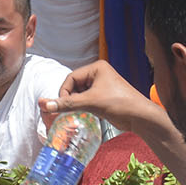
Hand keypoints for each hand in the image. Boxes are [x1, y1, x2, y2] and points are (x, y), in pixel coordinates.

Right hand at [45, 62, 170, 147]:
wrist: (140, 117)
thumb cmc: (120, 103)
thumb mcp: (91, 102)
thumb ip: (67, 104)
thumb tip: (45, 104)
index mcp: (97, 67)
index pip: (71, 78)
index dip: (64, 92)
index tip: (62, 106)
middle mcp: (99, 74)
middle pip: (74, 86)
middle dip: (70, 98)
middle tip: (67, 111)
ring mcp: (102, 85)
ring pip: (80, 94)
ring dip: (76, 104)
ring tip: (77, 114)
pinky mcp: (104, 97)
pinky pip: (87, 100)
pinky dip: (83, 107)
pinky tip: (84, 115)